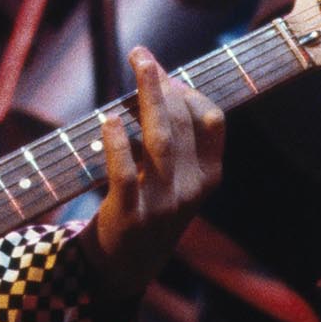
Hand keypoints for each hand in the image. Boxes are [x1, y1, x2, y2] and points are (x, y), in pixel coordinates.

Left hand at [85, 46, 226, 301]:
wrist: (127, 266)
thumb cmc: (150, 208)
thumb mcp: (177, 179)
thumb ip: (177, 141)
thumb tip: (159, 84)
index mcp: (208, 177)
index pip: (211, 121)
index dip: (190, 89)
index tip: (166, 71)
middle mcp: (191, 189)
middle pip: (183, 124)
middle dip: (164, 84)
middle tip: (142, 56)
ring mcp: (162, 204)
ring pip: (160, 142)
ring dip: (149, 98)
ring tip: (139, 66)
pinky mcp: (130, 216)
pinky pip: (126, 175)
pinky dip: (118, 145)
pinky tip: (109, 119)